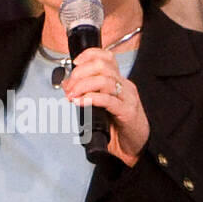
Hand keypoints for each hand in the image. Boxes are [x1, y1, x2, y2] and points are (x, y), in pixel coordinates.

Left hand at [62, 47, 149, 165]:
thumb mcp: (101, 106)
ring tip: (72, 95)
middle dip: (80, 73)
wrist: (135, 146)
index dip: (89, 55)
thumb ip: (87, 93)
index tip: (74, 62)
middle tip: (69, 86)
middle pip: (103, 66)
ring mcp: (128, 98)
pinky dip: (91, 99)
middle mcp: (125, 86)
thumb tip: (67, 84)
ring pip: (104, 81)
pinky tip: (81, 102)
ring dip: (83, 86)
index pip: (107, 57)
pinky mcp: (127, 112)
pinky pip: (108, 100)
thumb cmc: (119, 127)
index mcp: (119, 82)